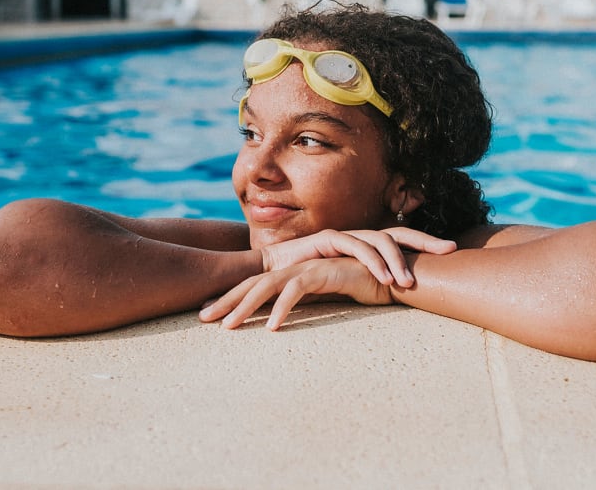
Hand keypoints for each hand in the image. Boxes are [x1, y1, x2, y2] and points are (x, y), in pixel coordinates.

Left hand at [199, 257, 390, 330]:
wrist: (393, 274)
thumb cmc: (360, 287)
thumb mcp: (325, 298)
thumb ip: (304, 303)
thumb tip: (279, 319)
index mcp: (292, 275)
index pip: (253, 287)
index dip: (230, 300)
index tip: (209, 316)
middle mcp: (295, 269)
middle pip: (251, 285)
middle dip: (226, 301)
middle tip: (202, 319)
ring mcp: (308, 268)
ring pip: (268, 287)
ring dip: (245, 307)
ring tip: (228, 328)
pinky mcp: (324, 272)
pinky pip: (297, 290)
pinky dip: (283, 308)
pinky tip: (272, 327)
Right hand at [260, 228, 454, 287]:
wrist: (272, 269)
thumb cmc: (309, 279)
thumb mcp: (346, 283)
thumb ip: (369, 286)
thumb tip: (400, 298)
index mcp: (367, 245)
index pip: (403, 240)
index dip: (428, 243)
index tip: (454, 251)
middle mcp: (359, 236)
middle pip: (399, 233)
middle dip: (426, 241)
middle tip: (449, 251)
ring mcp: (345, 235)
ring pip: (379, 240)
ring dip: (397, 260)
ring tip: (410, 283)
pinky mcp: (328, 238)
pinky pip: (355, 247)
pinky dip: (371, 262)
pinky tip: (384, 278)